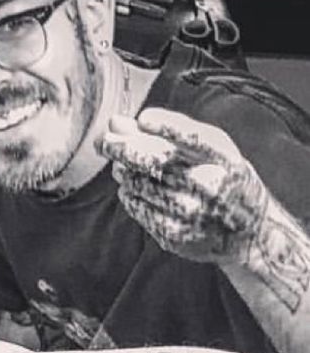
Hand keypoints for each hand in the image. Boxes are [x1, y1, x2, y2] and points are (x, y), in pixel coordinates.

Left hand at [99, 108, 269, 266]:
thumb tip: (117, 122)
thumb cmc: (224, 179)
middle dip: (122, 147)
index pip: (192, 137)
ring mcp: (191, 213)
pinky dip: (129, 195)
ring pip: (139, 184)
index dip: (166, 125)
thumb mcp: (211, 151)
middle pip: (156, 160)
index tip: (143, 117)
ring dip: (123, 172)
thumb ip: (169, 132)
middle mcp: (210, 186)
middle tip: (103, 140)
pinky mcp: (175, 235)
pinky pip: (138, 208)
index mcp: (225, 159)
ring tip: (120, 166)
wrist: (248, 232)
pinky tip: (131, 189)